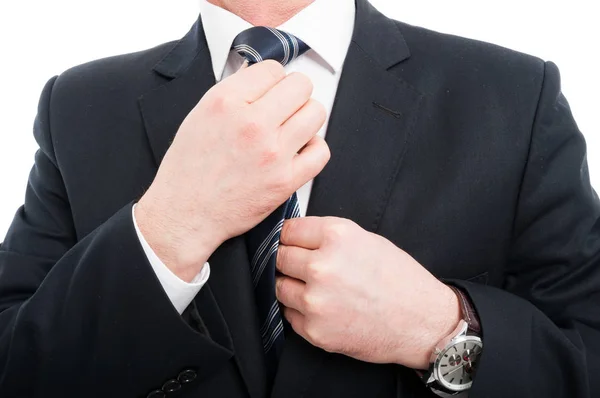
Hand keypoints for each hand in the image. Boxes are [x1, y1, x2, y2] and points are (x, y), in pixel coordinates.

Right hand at [136, 61, 329, 280]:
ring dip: (306, 118)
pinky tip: (298, 151)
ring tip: (291, 129)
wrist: (185, 213)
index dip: (273, 80)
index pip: (273, 69)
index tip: (269, 92)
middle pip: (301, 86)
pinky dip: (313, 148)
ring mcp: (272, 152)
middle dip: (293, 94)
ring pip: (316, 113)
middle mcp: (252, 124)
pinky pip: (321, 151)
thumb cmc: (188, 169)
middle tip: (283, 109)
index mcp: (226, 102)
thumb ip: (232, 93)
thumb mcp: (199, 115)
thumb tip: (259, 77)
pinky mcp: (285, 180)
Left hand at [275, 217, 460, 369]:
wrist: (422, 322)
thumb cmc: (399, 279)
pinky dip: (300, 311)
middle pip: (279, 257)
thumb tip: (294, 237)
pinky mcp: (315, 330)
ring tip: (316, 289)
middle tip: (301, 267)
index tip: (289, 243)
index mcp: (336, 237)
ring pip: (279, 287)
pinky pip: (290, 314)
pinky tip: (324, 309)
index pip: (287, 231)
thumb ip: (327, 236)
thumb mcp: (366, 239)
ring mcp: (316, 301)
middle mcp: (322, 266)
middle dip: (288, 261)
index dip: (288, 238)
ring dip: (291, 287)